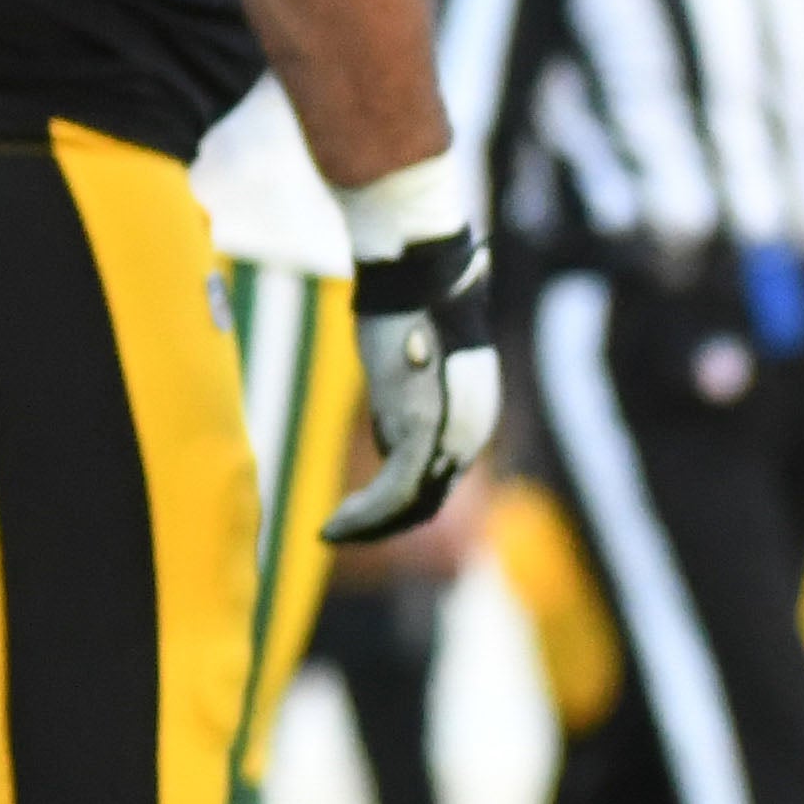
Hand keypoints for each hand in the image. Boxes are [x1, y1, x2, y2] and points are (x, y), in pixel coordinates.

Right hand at [326, 231, 502, 541]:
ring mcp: (453, 435)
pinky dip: (364, 516)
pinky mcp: (427, 431)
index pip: (438, 480)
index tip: (360, 514)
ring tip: (331, 532)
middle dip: (383, 523)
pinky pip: (396, 493)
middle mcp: (471, 433)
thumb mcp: (409, 364)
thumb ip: (407, 403)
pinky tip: (333, 525)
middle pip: (428, 500)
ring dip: (369, 525)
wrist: (419, 271)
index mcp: (472, 418)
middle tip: (341, 531)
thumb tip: (387, 439)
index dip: (398, 506)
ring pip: (412, 504)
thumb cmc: (407, 304)